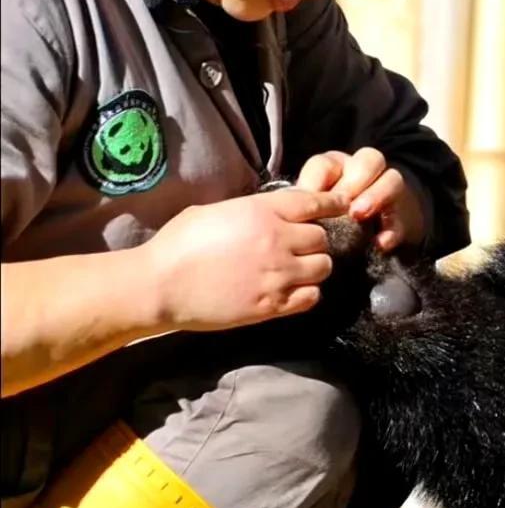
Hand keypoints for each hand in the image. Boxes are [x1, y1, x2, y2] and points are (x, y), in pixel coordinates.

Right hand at [143, 187, 346, 331]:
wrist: (160, 286)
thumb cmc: (178, 244)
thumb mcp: (216, 211)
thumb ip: (251, 210)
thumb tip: (268, 213)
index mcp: (262, 211)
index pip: (315, 202)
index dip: (332, 203)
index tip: (341, 206)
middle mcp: (277, 240)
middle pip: (322, 238)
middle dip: (316, 241)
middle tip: (301, 246)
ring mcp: (278, 274)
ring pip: (323, 267)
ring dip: (315, 267)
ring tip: (298, 269)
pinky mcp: (272, 305)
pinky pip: (311, 297)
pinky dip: (308, 293)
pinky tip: (292, 291)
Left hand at [296, 148, 426, 250]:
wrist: (371, 235)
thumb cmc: (330, 221)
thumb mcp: (315, 210)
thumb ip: (306, 206)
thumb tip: (289, 210)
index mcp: (336, 168)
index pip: (326, 163)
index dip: (317, 180)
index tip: (310, 201)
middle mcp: (365, 173)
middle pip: (369, 159)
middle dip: (355, 180)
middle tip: (342, 203)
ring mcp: (388, 191)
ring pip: (392, 178)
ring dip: (375, 196)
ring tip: (359, 216)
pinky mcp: (403, 217)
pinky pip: (402, 217)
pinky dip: (391, 230)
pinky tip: (380, 243)